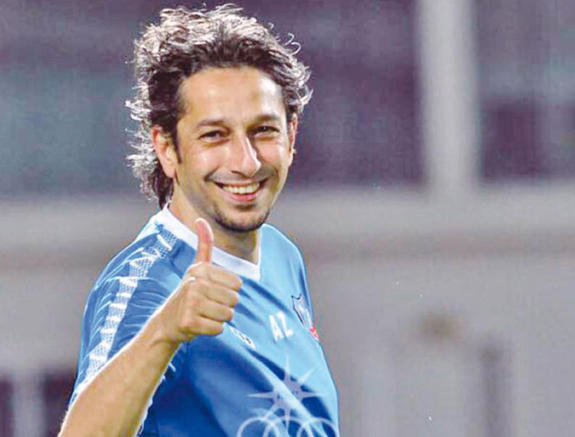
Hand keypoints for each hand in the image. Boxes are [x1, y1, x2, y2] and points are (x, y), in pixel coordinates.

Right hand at [156, 218, 241, 344]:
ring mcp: (191, 303)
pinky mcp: (189, 322)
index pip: (238, 283)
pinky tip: (200, 325)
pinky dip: (212, 330)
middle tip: (207, 306)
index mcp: (200, 270)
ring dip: (219, 319)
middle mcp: (194, 283)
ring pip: (228, 315)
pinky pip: (219, 329)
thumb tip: (201, 219)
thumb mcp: (196, 268)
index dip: (229, 291)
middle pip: (235, 300)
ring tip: (204, 314)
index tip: (212, 292)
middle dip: (225, 306)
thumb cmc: (188, 294)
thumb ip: (204, 245)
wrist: (167, 322)